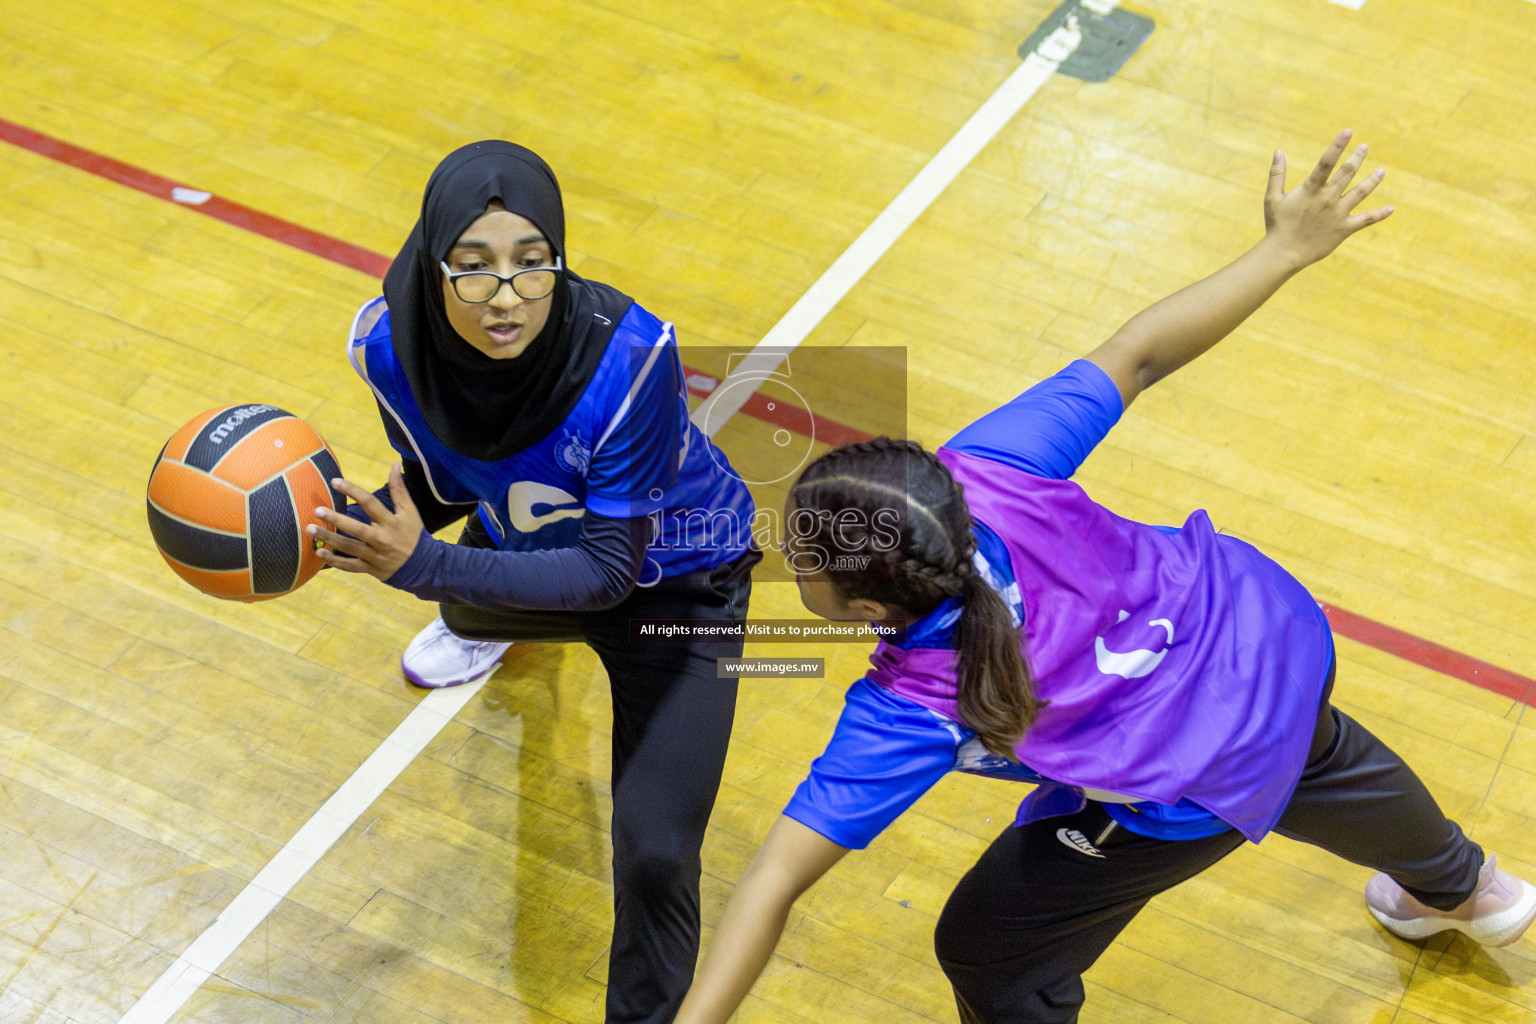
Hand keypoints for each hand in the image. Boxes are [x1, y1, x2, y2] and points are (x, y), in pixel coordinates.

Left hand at [307, 462, 422, 580]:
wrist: (423, 566)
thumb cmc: (414, 534)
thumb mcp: (409, 511)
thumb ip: (399, 489)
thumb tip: (394, 464)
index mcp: (390, 522)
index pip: (369, 503)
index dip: (352, 491)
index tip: (334, 481)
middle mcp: (381, 539)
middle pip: (355, 528)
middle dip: (336, 519)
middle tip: (317, 510)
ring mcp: (375, 555)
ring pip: (348, 547)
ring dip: (328, 538)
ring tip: (309, 529)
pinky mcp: (370, 568)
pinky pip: (349, 565)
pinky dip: (334, 561)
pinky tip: (318, 552)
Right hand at [1264, 129, 1392, 267]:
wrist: (1284, 254)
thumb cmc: (1277, 225)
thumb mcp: (1272, 198)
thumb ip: (1276, 174)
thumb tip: (1278, 151)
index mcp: (1311, 190)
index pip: (1326, 162)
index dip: (1338, 146)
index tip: (1348, 132)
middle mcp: (1327, 199)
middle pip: (1347, 173)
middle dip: (1357, 158)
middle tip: (1365, 147)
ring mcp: (1338, 214)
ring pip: (1361, 192)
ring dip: (1372, 181)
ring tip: (1382, 171)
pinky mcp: (1344, 229)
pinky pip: (1366, 220)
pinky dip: (1380, 214)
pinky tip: (1391, 209)